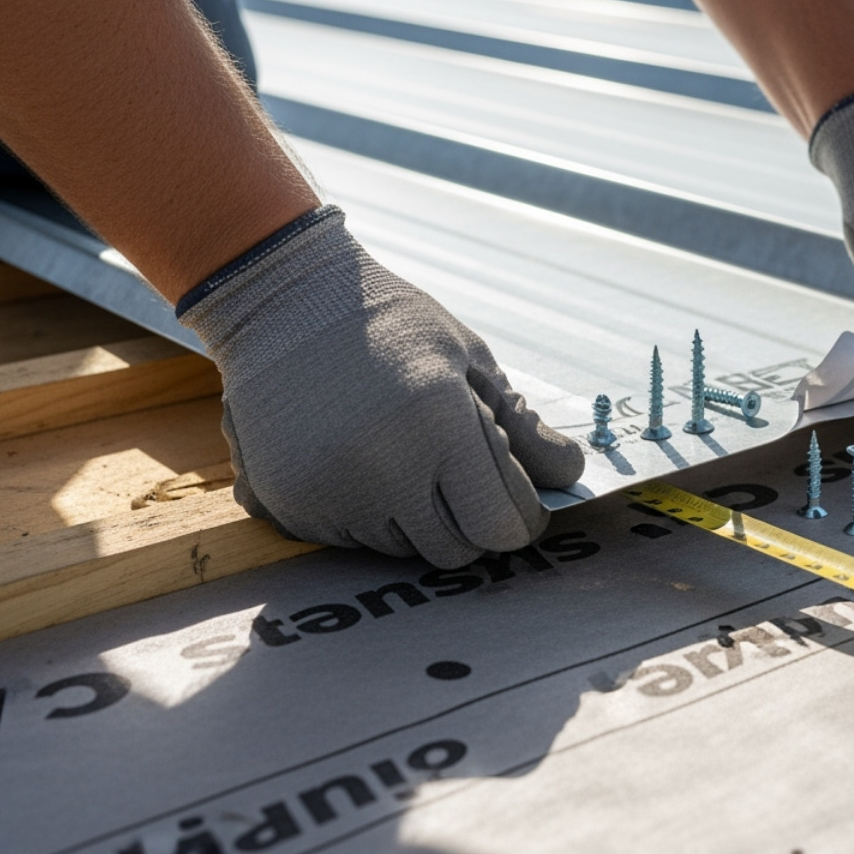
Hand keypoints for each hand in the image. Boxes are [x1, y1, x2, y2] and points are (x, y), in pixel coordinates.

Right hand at [178, 207, 583, 566]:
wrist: (284, 302)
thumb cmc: (392, 325)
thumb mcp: (470, 361)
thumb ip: (522, 427)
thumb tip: (569, 473)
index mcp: (440, 427)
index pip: (502, 525)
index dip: (520, 517)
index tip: (521, 498)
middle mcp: (384, 471)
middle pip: (456, 551)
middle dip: (473, 523)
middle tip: (464, 476)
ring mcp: (331, 495)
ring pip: (403, 549)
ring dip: (418, 518)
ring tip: (403, 453)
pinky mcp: (291, 507)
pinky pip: (350, 542)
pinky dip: (366, 515)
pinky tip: (359, 458)